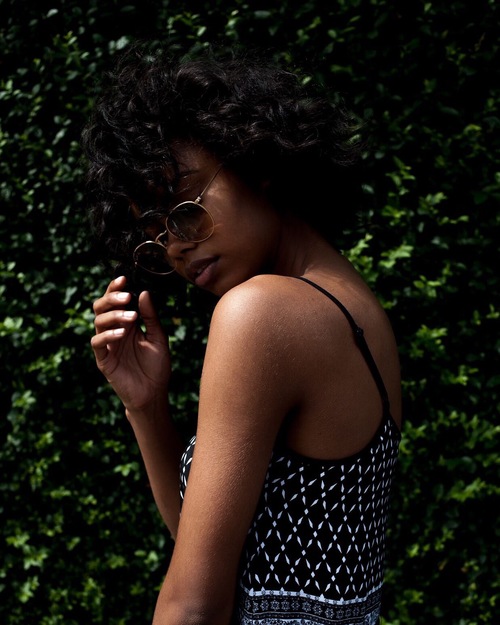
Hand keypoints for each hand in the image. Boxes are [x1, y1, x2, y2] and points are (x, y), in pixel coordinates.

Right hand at [91, 276, 170, 411]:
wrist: (154, 393)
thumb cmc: (157, 366)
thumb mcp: (158, 337)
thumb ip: (151, 316)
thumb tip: (143, 293)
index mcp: (127, 323)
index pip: (115, 301)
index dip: (115, 288)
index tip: (124, 278)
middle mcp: (114, 331)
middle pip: (101, 307)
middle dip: (112, 299)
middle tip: (126, 297)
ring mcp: (107, 345)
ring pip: (98, 322)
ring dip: (113, 316)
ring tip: (130, 317)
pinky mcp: (104, 360)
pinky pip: (98, 343)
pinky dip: (108, 335)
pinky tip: (122, 334)